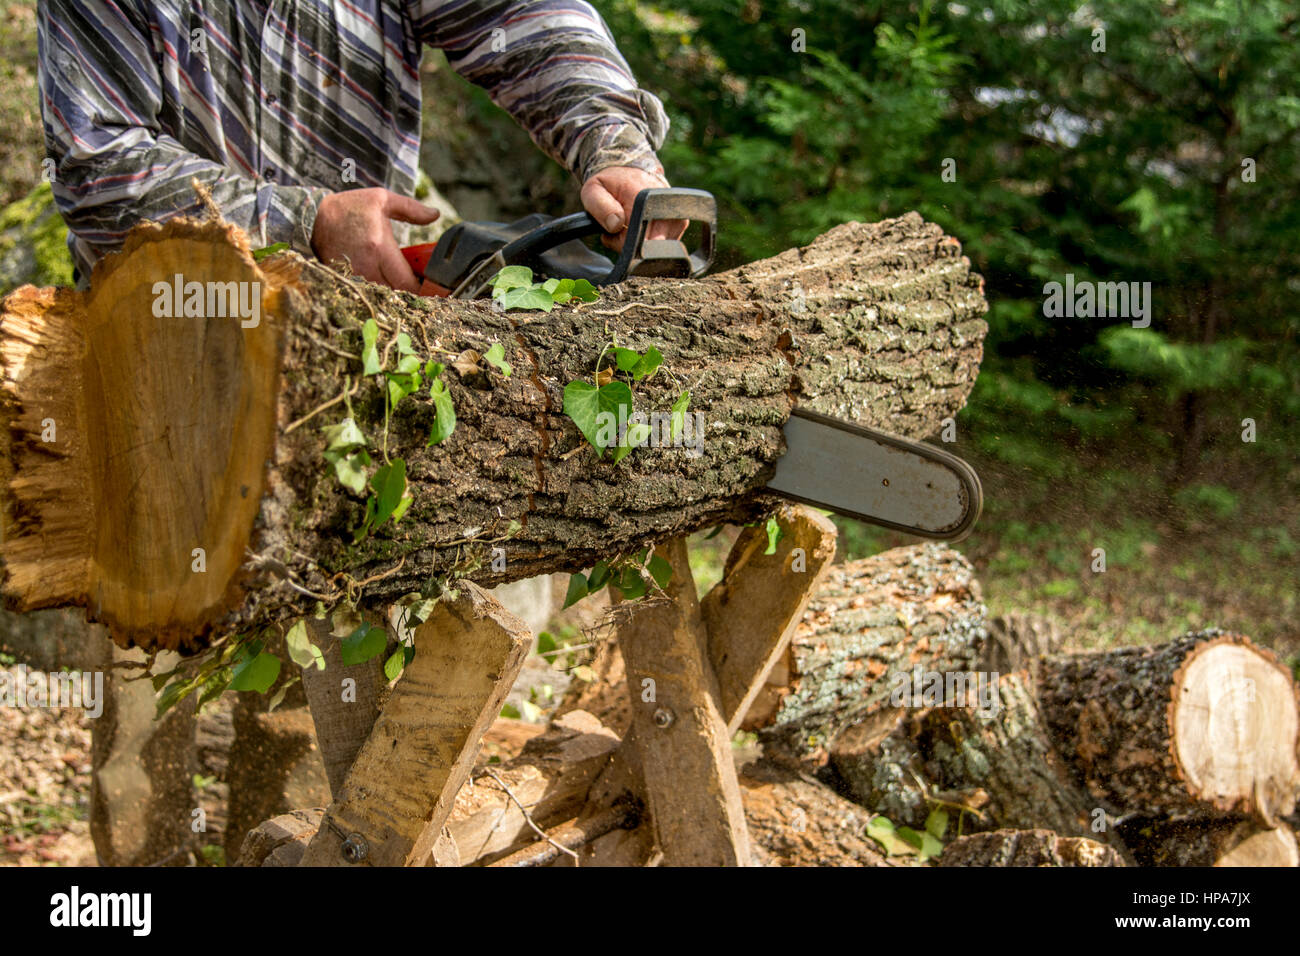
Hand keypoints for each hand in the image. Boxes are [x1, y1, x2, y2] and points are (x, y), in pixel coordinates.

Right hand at [311, 187, 439, 291]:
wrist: (312, 217)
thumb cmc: (350, 208)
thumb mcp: (381, 200)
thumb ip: (411, 209)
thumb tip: (435, 215)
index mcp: (379, 247)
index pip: (407, 283)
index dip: (421, 288)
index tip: (428, 284)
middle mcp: (366, 266)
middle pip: (397, 293)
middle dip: (410, 291)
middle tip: (417, 282)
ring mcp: (354, 276)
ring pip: (382, 295)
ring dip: (394, 291)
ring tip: (399, 279)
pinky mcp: (344, 281)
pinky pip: (367, 292)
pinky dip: (377, 290)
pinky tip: (381, 279)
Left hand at [580, 165, 685, 251]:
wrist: (632, 172)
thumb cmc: (611, 184)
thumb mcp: (594, 190)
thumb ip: (600, 207)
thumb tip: (616, 224)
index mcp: (645, 200)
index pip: (634, 242)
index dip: (619, 242)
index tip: (611, 231)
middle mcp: (666, 210)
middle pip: (645, 250)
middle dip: (628, 244)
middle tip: (619, 226)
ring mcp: (676, 220)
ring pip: (653, 251)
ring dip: (637, 243)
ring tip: (630, 224)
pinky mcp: (679, 225)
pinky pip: (660, 247)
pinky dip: (647, 241)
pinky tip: (642, 227)